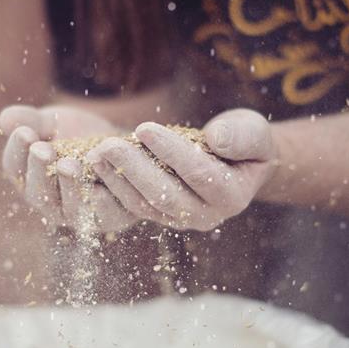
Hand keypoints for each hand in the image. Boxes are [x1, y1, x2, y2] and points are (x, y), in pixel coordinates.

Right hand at [0, 104, 136, 231]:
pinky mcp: (111, 218)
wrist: (121, 144)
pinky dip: (103, 202)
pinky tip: (100, 187)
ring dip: (69, 186)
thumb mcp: (55, 121)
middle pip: (39, 194)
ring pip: (70, 208)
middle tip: (42, 149)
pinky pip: (105, 216)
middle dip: (40, 171)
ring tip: (68, 164)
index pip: (15, 168)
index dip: (17, 151)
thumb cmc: (79, 133)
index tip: (24, 132)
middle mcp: (51, 203)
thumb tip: (5, 120)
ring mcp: (80, 214)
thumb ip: (32, 120)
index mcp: (29, 177)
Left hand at [85, 109, 276, 230]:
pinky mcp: (159, 216)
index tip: (144, 127)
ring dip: (117, 178)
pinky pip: (132, 205)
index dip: (170, 152)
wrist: (236, 161)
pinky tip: (95, 164)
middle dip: (134, 168)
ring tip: (96, 152)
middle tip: (108, 144)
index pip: (199, 175)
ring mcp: (180, 220)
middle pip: (165, 195)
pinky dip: (112, 186)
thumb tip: (217, 139)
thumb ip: (242, 136)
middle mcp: (207, 216)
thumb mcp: (252, 131)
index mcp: (232, 197)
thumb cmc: (244, 140)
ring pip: (144, 204)